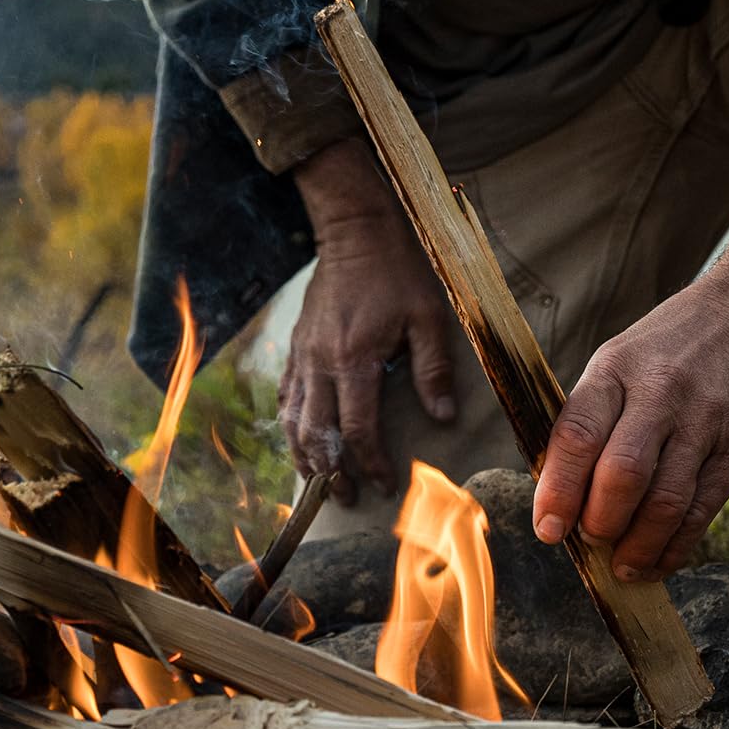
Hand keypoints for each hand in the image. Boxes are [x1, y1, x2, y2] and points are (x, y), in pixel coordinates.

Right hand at [282, 137, 455, 494]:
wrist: (355, 231)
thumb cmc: (397, 271)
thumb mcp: (428, 316)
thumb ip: (433, 369)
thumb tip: (443, 416)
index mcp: (355, 359)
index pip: (357, 428)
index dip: (370, 462)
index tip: (385, 482)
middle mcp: (321, 363)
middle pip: (317, 434)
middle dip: (331, 472)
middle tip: (346, 496)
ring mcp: (302, 355)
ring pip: (293, 420)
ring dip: (304, 456)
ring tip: (320, 482)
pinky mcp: (296, 346)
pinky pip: (284, 395)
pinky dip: (290, 424)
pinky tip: (300, 439)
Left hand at [532, 249, 728, 578]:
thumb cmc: (672, 346)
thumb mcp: (620, 360)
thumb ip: (592, 419)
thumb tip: (560, 496)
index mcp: (616, 370)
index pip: (577, 435)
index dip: (558, 490)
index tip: (548, 530)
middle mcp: (661, 393)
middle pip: (622, 475)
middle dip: (600, 524)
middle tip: (593, 541)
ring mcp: (705, 420)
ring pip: (665, 502)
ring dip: (639, 546)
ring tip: (624, 565)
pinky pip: (703, 509)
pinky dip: (677, 545)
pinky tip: (660, 558)